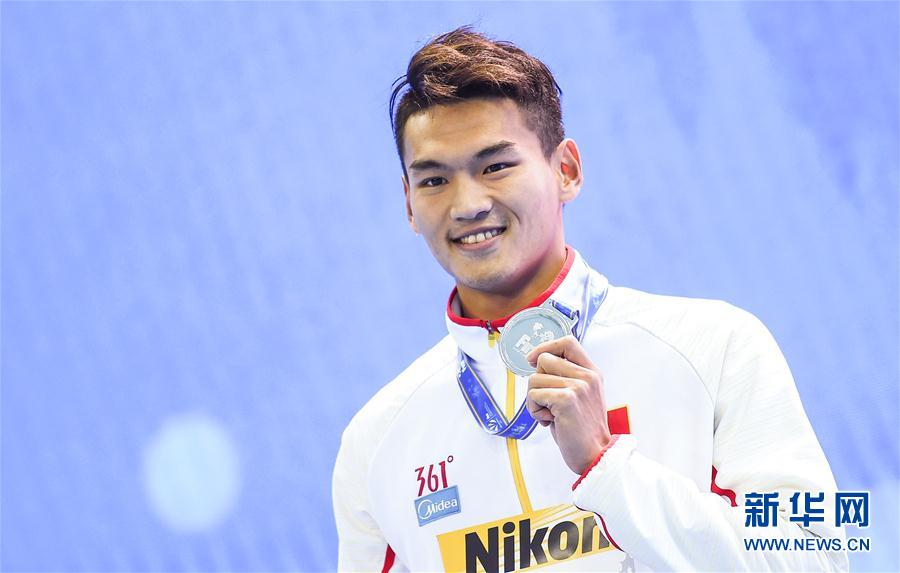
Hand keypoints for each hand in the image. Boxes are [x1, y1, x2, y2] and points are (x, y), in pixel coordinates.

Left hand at [524, 335, 611, 473]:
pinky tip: (549, 421)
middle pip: (543, 360)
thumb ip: (566, 377)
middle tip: (548, 402)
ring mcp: (578, 387)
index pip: (567, 342)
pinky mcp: (566, 400)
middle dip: (537, 381)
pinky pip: (533, 395)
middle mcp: (587, 376)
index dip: (546, 347)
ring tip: (550, 414)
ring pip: (534, 379)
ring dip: (534, 400)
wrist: (594, 455)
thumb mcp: (581, 396)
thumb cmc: (582, 429)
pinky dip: (534, 410)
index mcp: (592, 372)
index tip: (531, 359)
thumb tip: (537, 361)